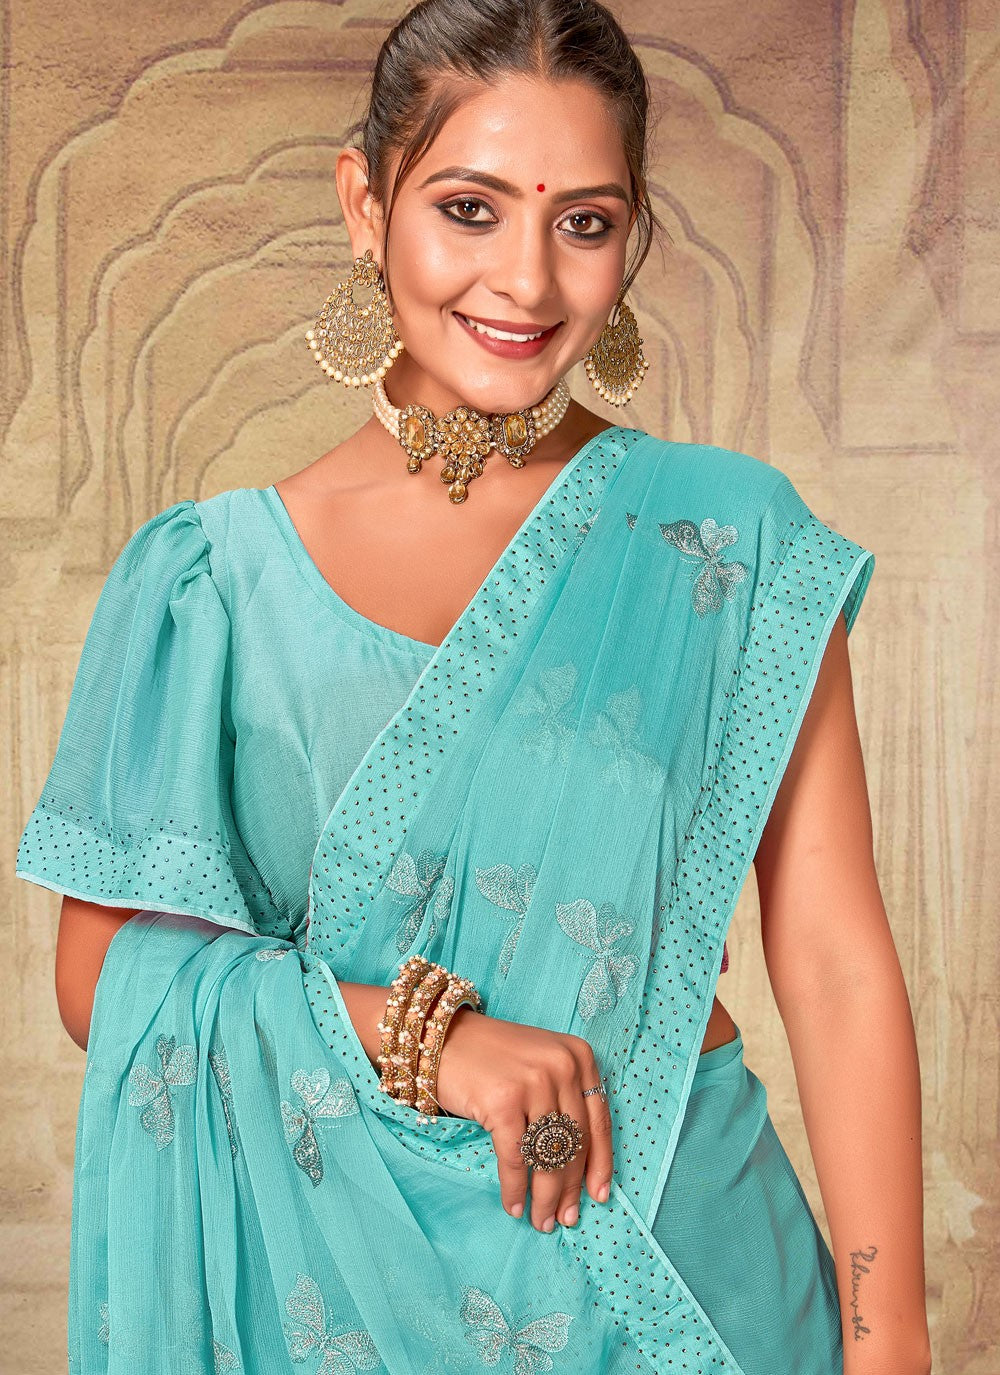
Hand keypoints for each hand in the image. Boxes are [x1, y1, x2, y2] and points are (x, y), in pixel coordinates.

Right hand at [434, 1006, 612, 1232]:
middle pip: (575, 1143)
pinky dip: (515, 1189)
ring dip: (545, 1197)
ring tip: (541, 1221)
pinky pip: (515, 1159)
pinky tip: (514, 1206)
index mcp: (579, 1057)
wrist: (444, 1038)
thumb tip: (581, 1167)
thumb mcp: (542, 1065)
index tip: (599, 1195)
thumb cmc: (494, 1058)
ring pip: (548, 1156)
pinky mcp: (503, 1101)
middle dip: (570, 1188)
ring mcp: (533, 1082)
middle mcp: (562, 1066)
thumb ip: (565, 1100)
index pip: (598, 1121)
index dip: (601, 1164)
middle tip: (565, 1219)